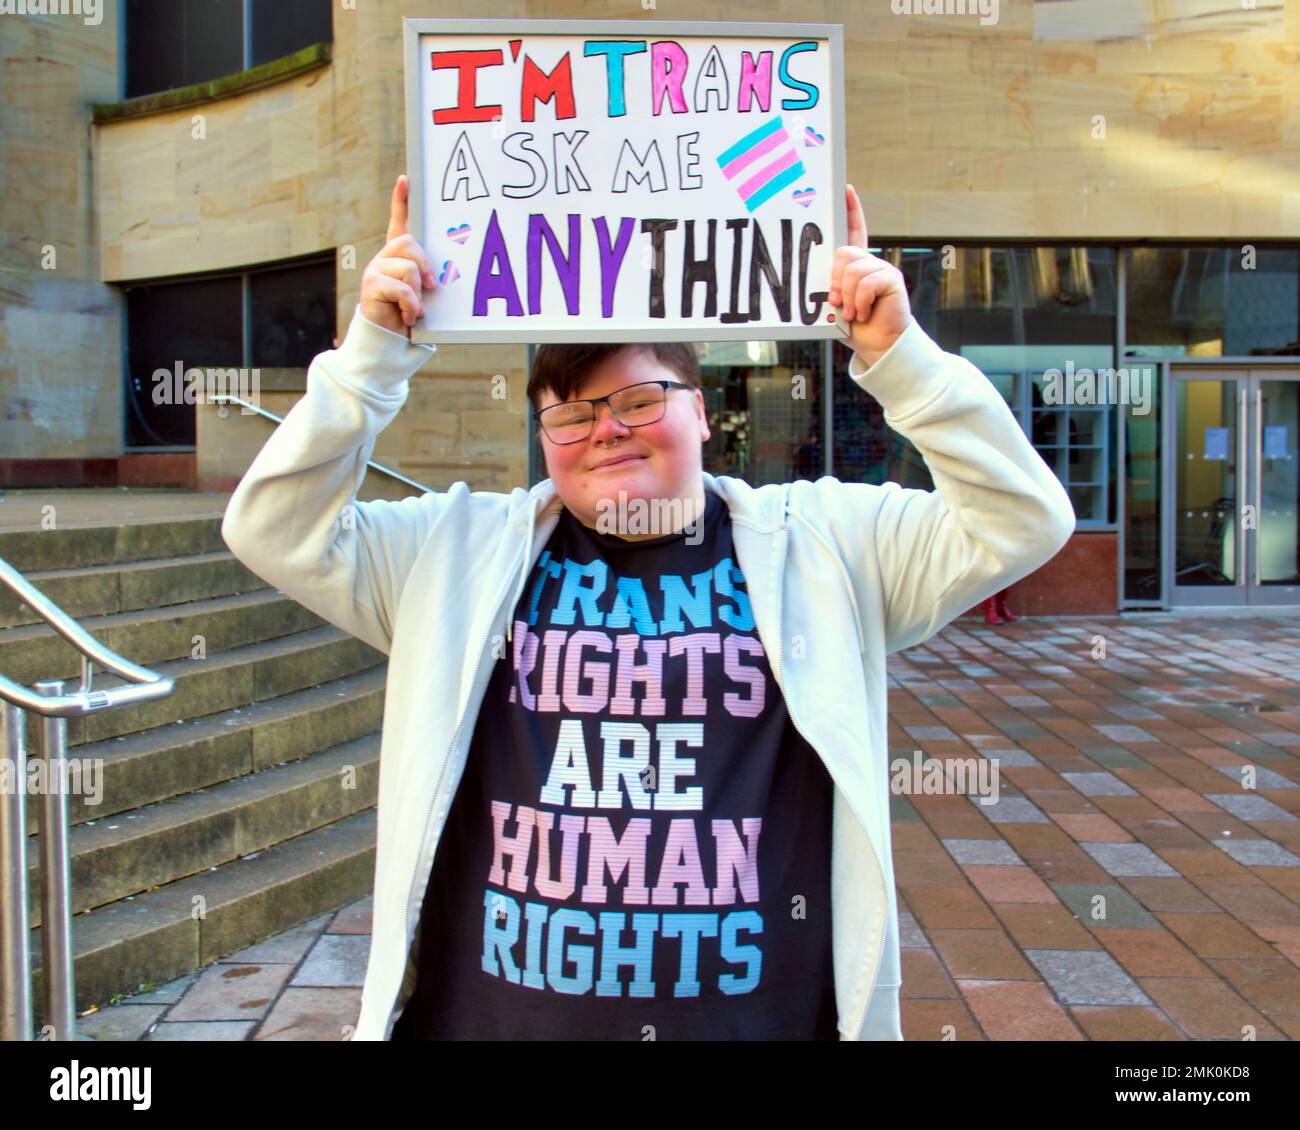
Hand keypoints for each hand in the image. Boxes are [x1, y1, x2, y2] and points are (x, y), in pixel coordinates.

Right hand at [359, 174, 437, 335]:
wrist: (389, 343)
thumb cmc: (411, 318)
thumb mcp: (423, 294)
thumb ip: (428, 278)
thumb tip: (440, 276)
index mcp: (398, 257)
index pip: (399, 223)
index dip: (401, 201)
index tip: (406, 179)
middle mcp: (384, 258)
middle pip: (408, 242)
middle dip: (425, 265)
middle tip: (431, 288)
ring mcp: (375, 270)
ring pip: (408, 267)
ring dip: (418, 292)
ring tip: (416, 309)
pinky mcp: (371, 285)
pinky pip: (401, 287)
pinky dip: (411, 304)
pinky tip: (409, 316)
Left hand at [829, 185, 912, 367]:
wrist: (877, 345)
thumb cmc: (854, 328)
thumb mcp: (836, 305)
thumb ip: (831, 288)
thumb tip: (825, 284)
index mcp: (856, 266)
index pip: (853, 231)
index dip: (851, 210)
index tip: (846, 189)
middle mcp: (871, 263)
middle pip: (844, 253)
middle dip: (836, 280)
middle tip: (838, 302)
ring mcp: (882, 269)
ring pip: (853, 270)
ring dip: (848, 297)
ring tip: (853, 313)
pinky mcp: (892, 278)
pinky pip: (867, 283)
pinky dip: (861, 302)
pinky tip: (864, 313)